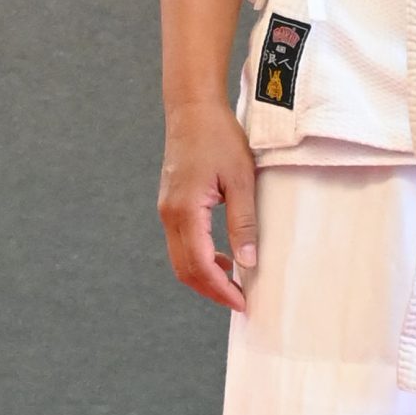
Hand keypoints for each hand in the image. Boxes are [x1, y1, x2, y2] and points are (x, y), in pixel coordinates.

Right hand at [158, 99, 257, 311]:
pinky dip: (200, 259)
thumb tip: (248, 262)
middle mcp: (169, 215)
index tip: (243, 303)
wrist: (193, 111)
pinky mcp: (171, 205)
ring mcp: (167, 211)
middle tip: (240, 302)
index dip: (221, 289)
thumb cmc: (220, 139)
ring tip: (235, 285)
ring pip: (180, 259)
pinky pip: (182, 243)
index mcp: (185, 212)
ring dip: (205, 277)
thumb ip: (244, 223)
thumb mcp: (241, 180)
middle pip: (185, 270)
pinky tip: (224, 258)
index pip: (200, 265)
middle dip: (212, 290)